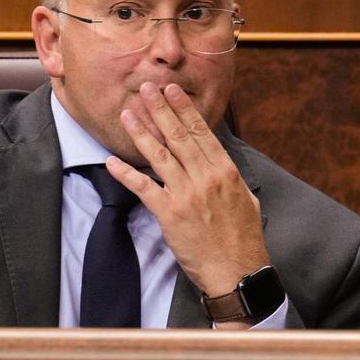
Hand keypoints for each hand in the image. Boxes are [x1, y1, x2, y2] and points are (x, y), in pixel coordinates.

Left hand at [106, 81, 271, 303]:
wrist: (237, 271)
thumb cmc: (244, 240)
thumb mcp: (247, 201)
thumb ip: (231, 179)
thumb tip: (222, 164)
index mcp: (226, 171)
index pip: (202, 132)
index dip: (185, 110)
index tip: (173, 91)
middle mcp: (206, 177)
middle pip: (178, 136)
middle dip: (161, 109)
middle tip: (146, 88)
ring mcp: (187, 194)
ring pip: (159, 155)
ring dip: (141, 132)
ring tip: (127, 113)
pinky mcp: (170, 214)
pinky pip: (144, 188)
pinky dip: (127, 173)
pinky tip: (112, 161)